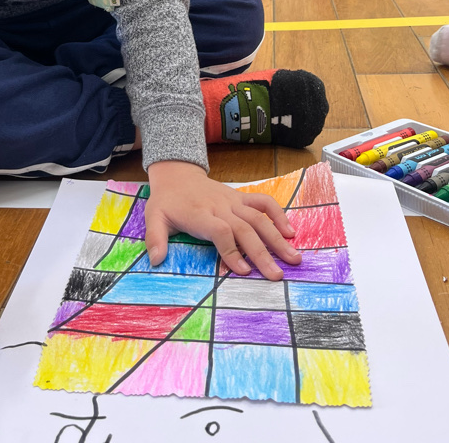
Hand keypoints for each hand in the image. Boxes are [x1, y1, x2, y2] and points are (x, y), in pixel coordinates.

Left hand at [145, 161, 300, 280]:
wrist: (177, 174)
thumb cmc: (167, 201)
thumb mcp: (154, 217)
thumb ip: (155, 238)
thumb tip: (156, 260)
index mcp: (200, 214)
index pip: (220, 231)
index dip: (232, 251)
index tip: (243, 271)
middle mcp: (220, 207)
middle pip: (245, 228)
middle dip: (262, 252)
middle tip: (277, 275)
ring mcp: (233, 201)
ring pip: (259, 218)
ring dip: (277, 238)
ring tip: (294, 258)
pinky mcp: (241, 197)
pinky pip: (263, 202)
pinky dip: (278, 215)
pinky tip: (290, 232)